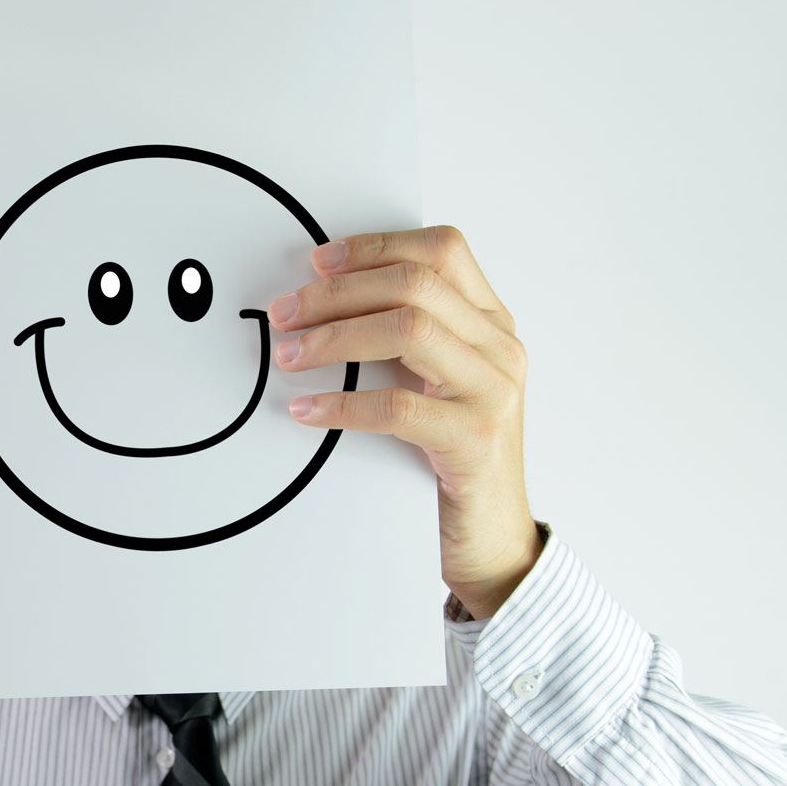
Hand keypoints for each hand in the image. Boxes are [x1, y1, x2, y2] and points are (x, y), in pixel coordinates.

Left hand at [269, 226, 543, 619]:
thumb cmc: (453, 455)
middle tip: (285, 311)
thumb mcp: (439, 383)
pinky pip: (398, 405)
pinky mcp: (474, 440)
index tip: (317, 261)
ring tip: (289, 354)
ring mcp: (493, 391)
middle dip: (339, 291)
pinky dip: (342, 404)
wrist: (495, 538)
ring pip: (409, 331)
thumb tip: (324, 299)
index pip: (441, 250)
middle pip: (416, 284)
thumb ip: (406, 337)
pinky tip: (306, 410)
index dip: (376, 247)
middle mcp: (500, 348)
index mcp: (492, 323)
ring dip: (334, 336)